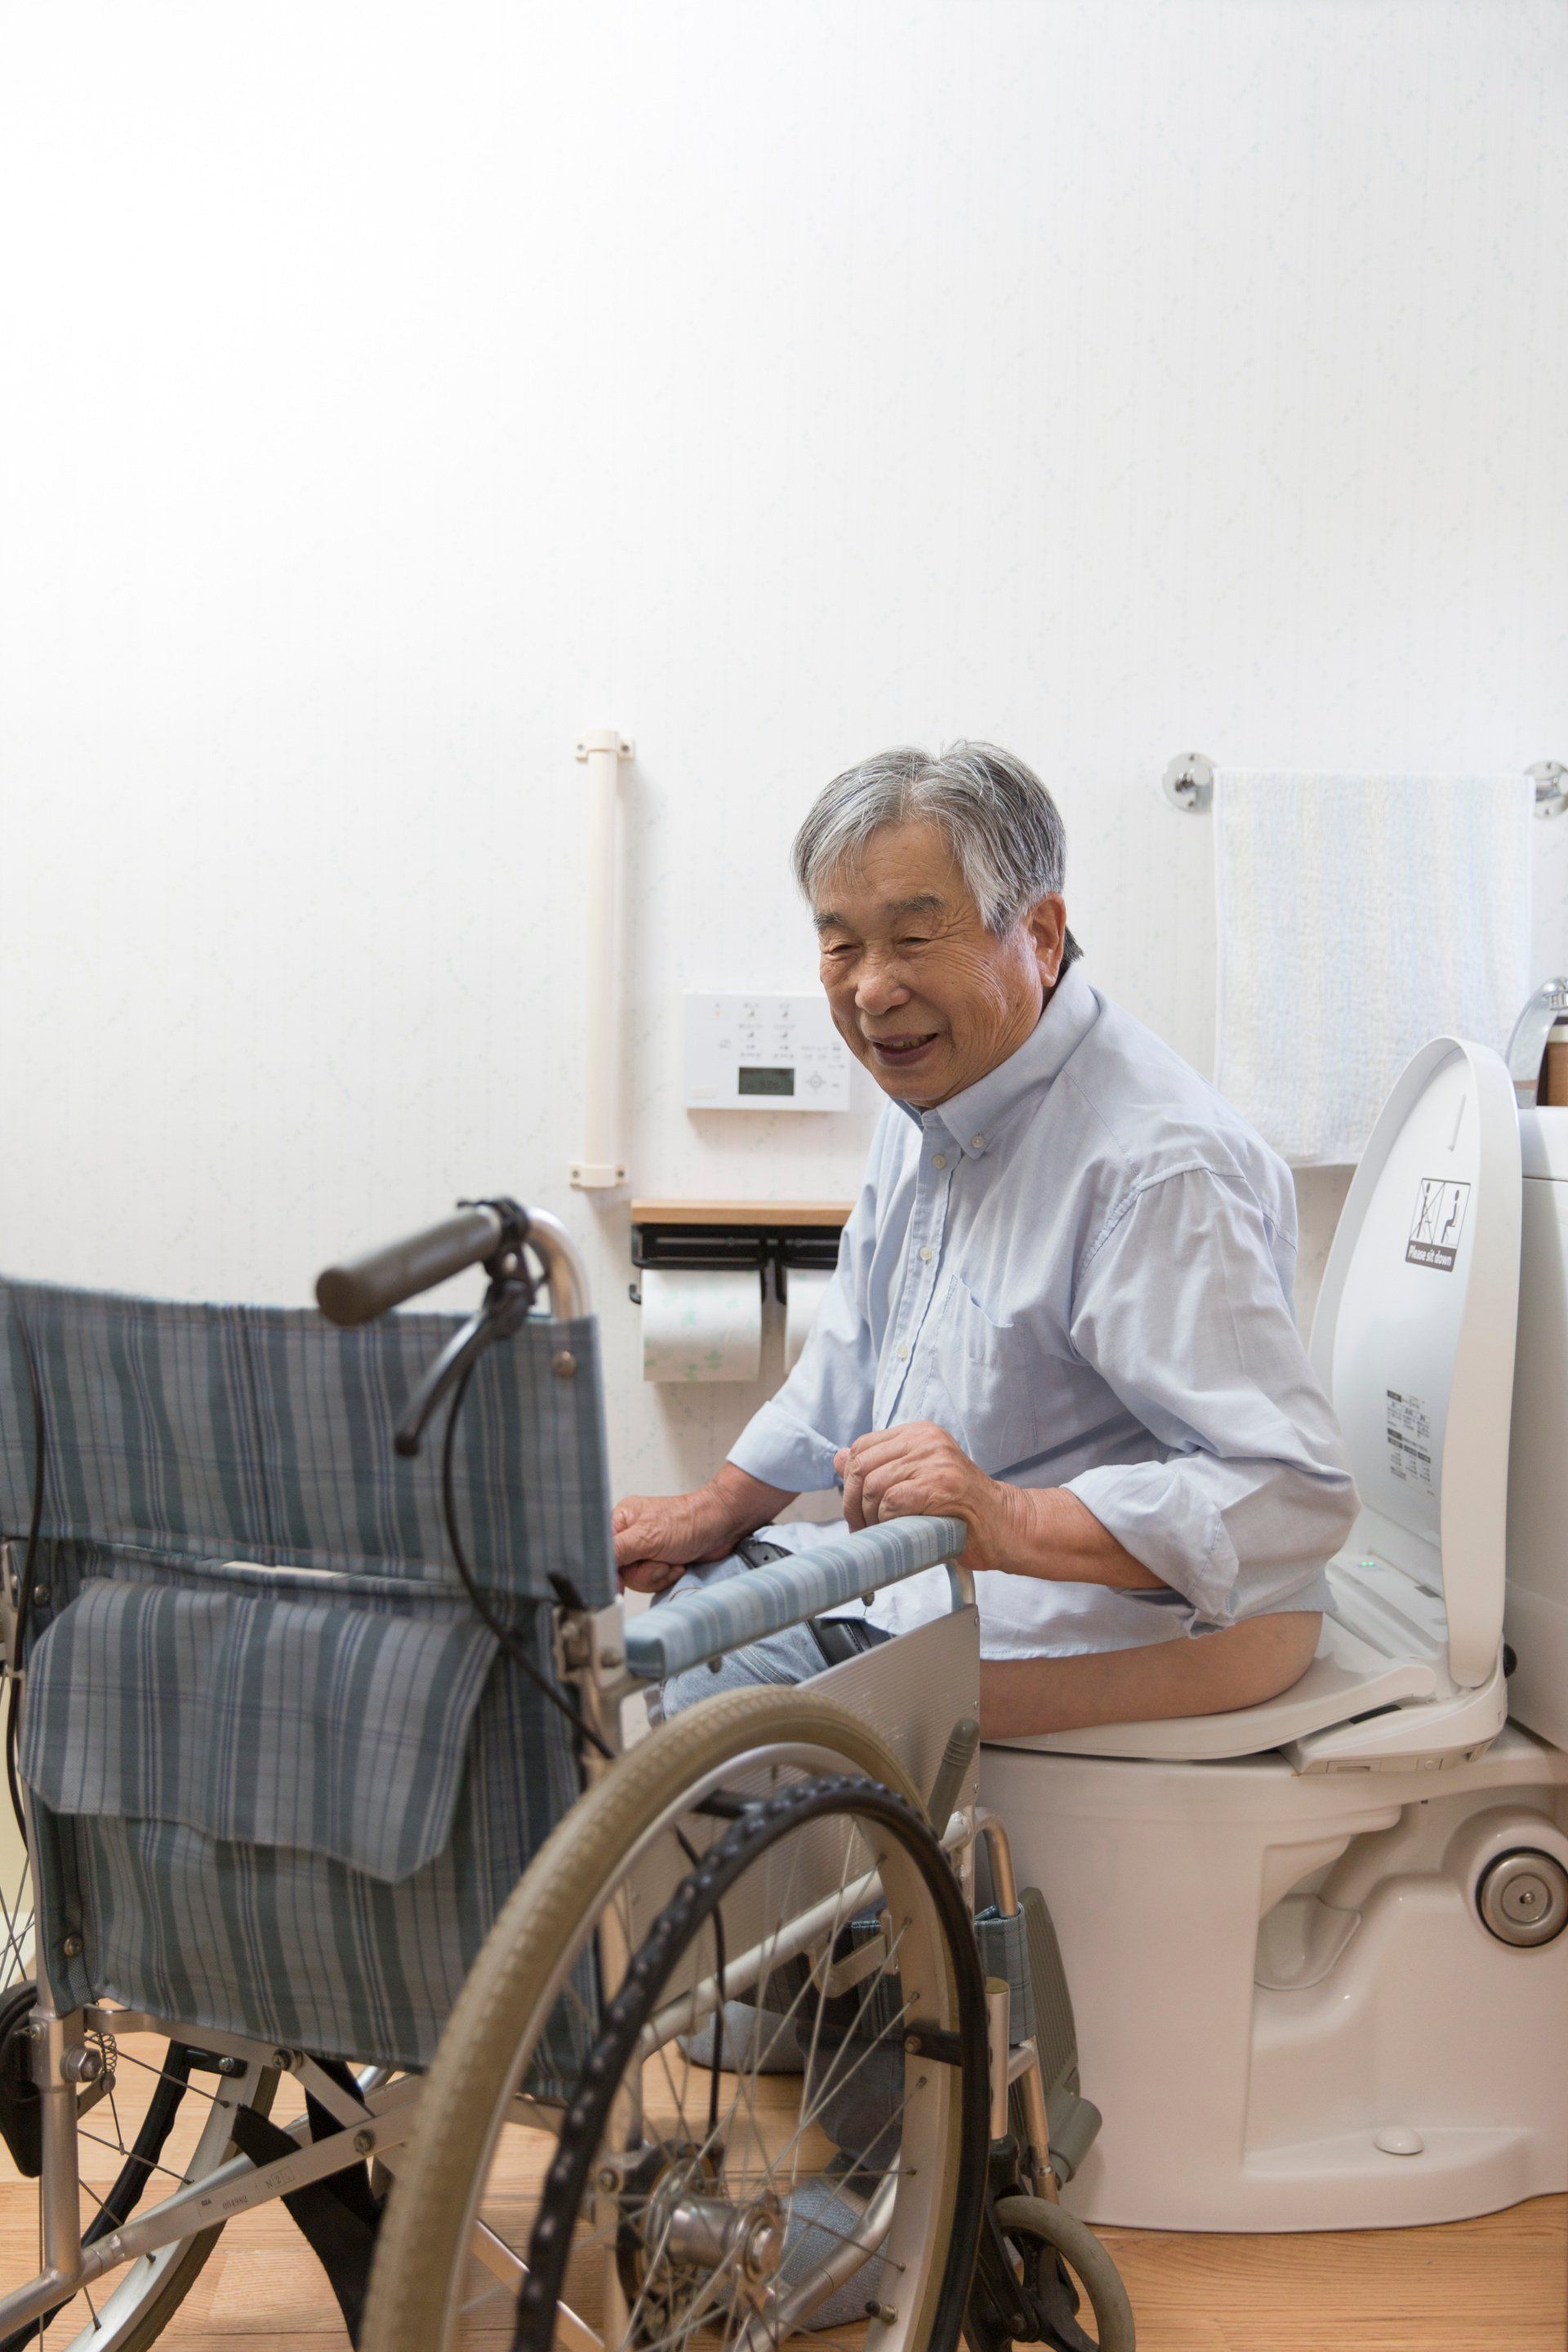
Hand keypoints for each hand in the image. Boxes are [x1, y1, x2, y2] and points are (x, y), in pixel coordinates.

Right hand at [612, 1489, 738, 1594]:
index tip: (618, 1581)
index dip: (611, 1569)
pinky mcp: (659, 1562)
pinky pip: (653, 1581)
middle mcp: (631, 1535)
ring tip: (673, 1561)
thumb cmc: (688, 1520)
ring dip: (658, 1574)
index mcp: (621, 1520)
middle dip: (644, 1572)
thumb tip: (596, 1565)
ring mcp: (646, 1550)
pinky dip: (667, 1577)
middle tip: (660, 1561)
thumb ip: (617, 1550)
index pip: (602, 1552)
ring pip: (637, 1579)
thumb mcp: (647, 1536)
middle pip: (620, 1570)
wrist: (722, 1526)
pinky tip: (678, 1565)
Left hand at [832, 1422, 1022, 1572]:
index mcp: (919, 1433)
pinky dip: (886, 1522)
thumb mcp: (917, 1477)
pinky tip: (898, 1530)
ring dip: (868, 1517)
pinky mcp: (940, 1486)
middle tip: (860, 1527)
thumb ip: (881, 1465)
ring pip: (873, 1485)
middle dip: (851, 1502)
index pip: (863, 1446)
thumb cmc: (960, 1507)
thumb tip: (838, 1457)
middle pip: (862, 1466)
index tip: (856, 1506)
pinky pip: (891, 1502)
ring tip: (879, 1533)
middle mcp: (926, 1440)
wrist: (1004, 1524)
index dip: (850, 1479)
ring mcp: (935, 1461)